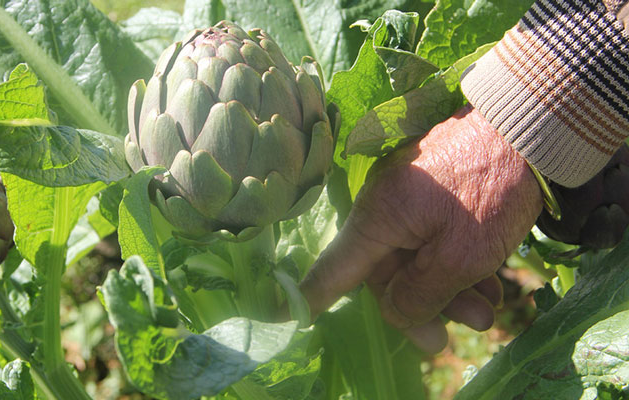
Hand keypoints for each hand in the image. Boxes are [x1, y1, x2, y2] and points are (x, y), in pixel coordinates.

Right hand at [300, 105, 542, 351]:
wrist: (527, 125)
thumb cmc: (491, 191)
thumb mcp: (461, 255)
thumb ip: (421, 294)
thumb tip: (395, 314)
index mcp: (377, 219)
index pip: (334, 270)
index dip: (313, 297)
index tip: (289, 317)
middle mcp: (383, 209)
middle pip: (385, 273)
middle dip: (420, 307)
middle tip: (451, 336)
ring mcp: (409, 201)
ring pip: (415, 260)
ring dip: (448, 291)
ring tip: (487, 310)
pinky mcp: (434, 196)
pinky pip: (434, 241)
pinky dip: (457, 266)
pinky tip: (489, 284)